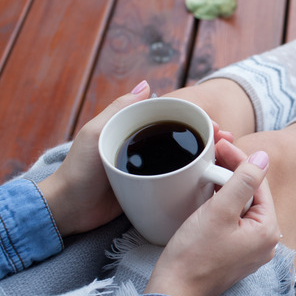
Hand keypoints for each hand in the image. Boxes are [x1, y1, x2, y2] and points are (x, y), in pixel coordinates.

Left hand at [38, 81, 234, 235]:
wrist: (68, 211)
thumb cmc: (78, 170)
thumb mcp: (97, 134)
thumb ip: (119, 109)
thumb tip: (147, 84)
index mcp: (133, 129)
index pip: (172, 119)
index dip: (197, 120)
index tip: (215, 126)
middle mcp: (144, 147)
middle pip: (183, 138)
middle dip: (208, 138)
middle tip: (227, 142)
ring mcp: (149, 170)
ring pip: (184, 159)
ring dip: (207, 156)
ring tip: (225, 158)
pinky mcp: (151, 191)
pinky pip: (176, 181)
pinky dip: (195, 178)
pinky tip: (210, 179)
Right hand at [144, 146, 279, 295]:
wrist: (173, 290)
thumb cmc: (193, 256)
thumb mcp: (219, 210)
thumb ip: (243, 181)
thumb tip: (263, 158)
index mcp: (268, 231)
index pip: (258, 184)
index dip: (239, 161)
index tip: (221, 146)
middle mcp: (265, 242)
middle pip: (251, 195)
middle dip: (232, 174)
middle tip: (214, 156)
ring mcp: (250, 250)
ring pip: (241, 207)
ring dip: (226, 188)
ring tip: (208, 172)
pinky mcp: (235, 253)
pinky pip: (234, 221)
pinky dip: (223, 206)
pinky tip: (209, 195)